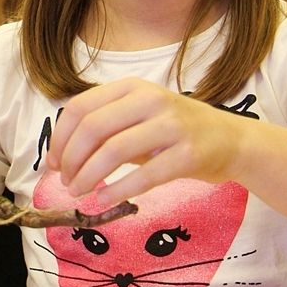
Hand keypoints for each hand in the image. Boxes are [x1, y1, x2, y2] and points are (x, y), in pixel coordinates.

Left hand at [46, 77, 236, 203]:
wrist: (233, 140)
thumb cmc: (178, 130)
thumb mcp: (142, 116)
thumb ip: (108, 127)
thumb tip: (63, 155)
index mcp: (133, 86)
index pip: (81, 107)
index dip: (60, 138)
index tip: (53, 163)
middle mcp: (151, 99)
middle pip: (93, 128)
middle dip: (71, 159)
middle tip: (66, 182)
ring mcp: (172, 125)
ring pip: (114, 151)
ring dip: (88, 176)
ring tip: (80, 192)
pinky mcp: (188, 155)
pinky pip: (143, 176)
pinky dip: (116, 191)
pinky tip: (104, 200)